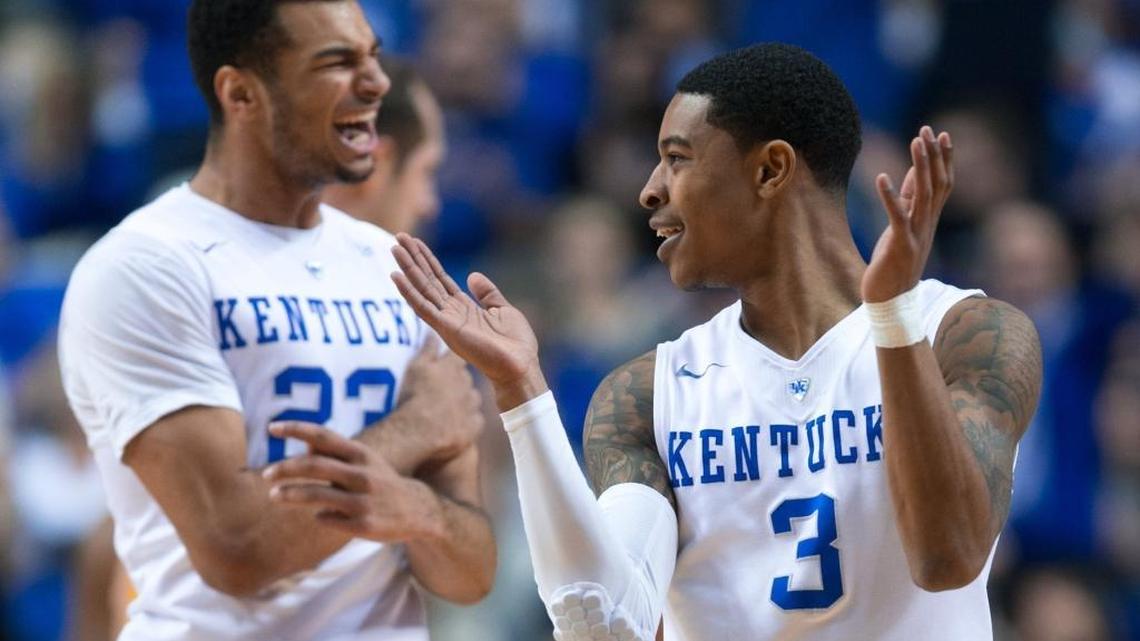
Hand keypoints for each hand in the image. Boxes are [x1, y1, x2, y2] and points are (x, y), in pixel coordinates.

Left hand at [263, 422, 441, 541]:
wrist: (418, 510)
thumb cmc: (381, 481)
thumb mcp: (364, 461)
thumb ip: (335, 454)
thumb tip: (304, 446)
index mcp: (361, 454)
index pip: (323, 436)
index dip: (296, 429)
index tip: (271, 428)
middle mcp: (362, 474)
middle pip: (315, 466)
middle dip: (285, 469)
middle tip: (265, 474)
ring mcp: (363, 501)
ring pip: (317, 496)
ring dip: (291, 495)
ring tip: (274, 496)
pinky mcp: (363, 525)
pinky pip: (328, 519)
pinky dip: (318, 516)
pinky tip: (317, 516)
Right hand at [390, 233, 546, 409]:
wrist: (520, 365)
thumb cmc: (515, 344)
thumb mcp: (502, 309)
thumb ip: (487, 293)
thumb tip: (472, 275)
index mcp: (463, 307)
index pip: (440, 278)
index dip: (428, 260)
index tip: (415, 242)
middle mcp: (450, 312)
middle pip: (427, 280)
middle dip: (413, 258)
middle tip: (398, 236)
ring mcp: (446, 320)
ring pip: (421, 289)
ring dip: (407, 269)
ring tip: (394, 249)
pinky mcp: (446, 328)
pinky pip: (422, 307)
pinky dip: (408, 292)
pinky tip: (396, 276)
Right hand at [396, 334, 483, 461]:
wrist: (416, 432)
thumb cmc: (412, 396)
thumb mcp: (415, 367)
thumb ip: (427, 348)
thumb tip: (433, 332)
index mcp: (452, 367)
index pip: (457, 357)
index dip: (451, 361)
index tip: (443, 366)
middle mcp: (466, 384)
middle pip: (466, 379)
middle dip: (457, 383)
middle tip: (440, 392)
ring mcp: (471, 406)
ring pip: (472, 399)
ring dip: (464, 402)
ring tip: (446, 411)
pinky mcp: (473, 427)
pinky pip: (474, 421)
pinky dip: (467, 422)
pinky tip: (453, 426)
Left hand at [863, 126, 952, 302]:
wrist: (891, 302)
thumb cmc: (894, 263)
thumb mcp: (903, 227)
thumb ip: (908, 200)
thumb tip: (910, 172)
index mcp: (929, 221)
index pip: (943, 184)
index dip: (944, 159)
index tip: (941, 134)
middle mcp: (927, 225)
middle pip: (936, 185)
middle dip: (933, 156)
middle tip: (927, 130)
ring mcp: (916, 235)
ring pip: (923, 195)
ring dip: (919, 167)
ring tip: (915, 142)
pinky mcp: (900, 246)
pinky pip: (897, 217)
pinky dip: (890, 196)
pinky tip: (882, 177)